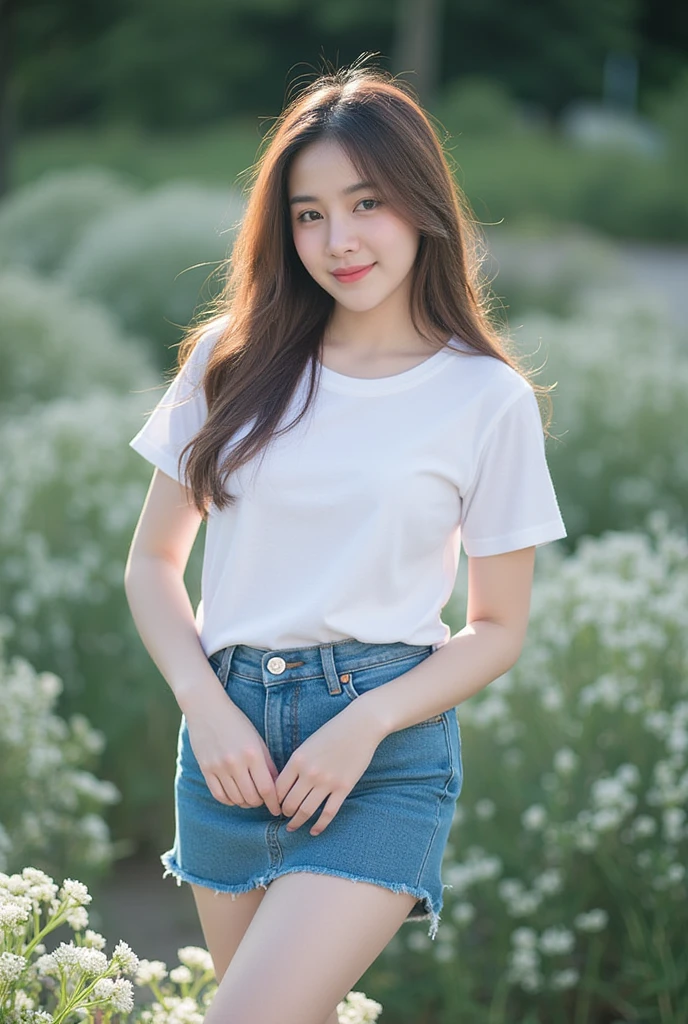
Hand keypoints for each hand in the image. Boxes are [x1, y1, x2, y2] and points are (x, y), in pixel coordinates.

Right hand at [185, 689, 281, 816]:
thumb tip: (277, 787)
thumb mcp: (257, 739)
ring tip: (250, 798)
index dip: (274, 803)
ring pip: (236, 799)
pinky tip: (234, 796)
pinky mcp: (206, 769)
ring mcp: (219, 767)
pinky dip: (229, 800)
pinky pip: (219, 795)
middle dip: (260, 803)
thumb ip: (267, 763)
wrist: (207, 709)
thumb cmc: (236, 722)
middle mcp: (236, 762)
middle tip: (263, 801)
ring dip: (245, 802)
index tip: (278, 810)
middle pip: (252, 797)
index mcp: (253, 753)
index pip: (267, 788)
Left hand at [275, 704, 382, 835]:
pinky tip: (314, 831)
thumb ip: (296, 764)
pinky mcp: (343, 788)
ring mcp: (327, 782)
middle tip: (284, 817)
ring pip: (306, 811)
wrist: (360, 726)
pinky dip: (319, 826)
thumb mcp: (308, 744)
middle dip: (284, 814)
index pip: (278, 789)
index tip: (274, 806)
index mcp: (297, 760)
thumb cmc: (332, 732)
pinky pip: (328, 813)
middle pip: (289, 803)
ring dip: (297, 823)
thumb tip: (284, 785)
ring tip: (293, 827)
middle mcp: (309, 773)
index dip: (274, 801)